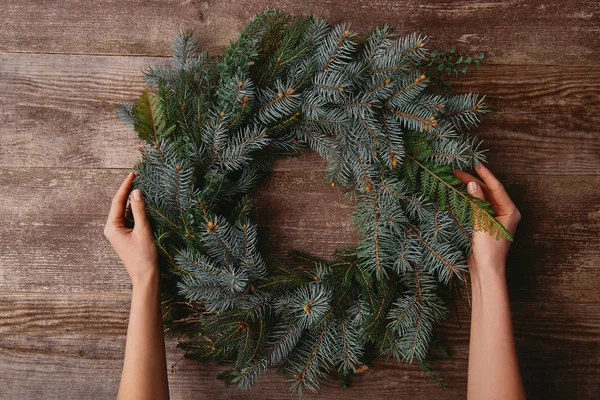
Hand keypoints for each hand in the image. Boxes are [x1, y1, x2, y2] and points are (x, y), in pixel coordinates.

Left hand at [104, 172, 158, 286]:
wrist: (145, 277)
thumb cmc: (144, 256)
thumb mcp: (143, 230)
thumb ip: (139, 210)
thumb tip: (136, 192)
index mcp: (112, 227)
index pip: (117, 201)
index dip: (126, 186)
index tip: (133, 173)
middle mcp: (112, 229)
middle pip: (119, 204)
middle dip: (128, 191)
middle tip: (138, 176)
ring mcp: (119, 233)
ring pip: (125, 211)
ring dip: (132, 201)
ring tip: (142, 187)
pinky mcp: (126, 236)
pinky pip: (130, 219)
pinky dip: (136, 211)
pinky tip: (144, 204)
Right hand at [454, 163, 520, 272]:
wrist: (486, 270)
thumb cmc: (489, 249)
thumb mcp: (483, 223)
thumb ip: (478, 202)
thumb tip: (471, 183)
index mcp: (510, 211)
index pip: (497, 188)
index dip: (485, 175)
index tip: (475, 164)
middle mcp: (504, 212)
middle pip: (488, 192)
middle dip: (474, 181)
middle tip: (457, 172)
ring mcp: (495, 217)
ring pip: (482, 198)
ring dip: (470, 189)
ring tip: (456, 179)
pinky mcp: (485, 223)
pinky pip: (478, 206)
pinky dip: (469, 199)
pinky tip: (459, 193)